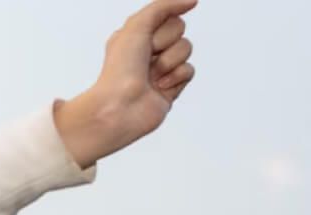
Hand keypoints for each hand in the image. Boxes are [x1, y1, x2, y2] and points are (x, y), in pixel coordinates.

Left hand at [54, 0, 198, 167]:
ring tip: (151, 76)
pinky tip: (159, 87)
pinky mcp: (171, 86)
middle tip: (146, 59)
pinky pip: (189, 70)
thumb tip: (191, 1)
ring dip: (168, 62)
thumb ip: (163, 7)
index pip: (168, 16)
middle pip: (179, 30)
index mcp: (136, 34)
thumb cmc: (120, 70)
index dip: (160, 29)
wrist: (119, 108)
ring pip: (186, 49)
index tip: (145, 42)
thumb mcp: (136, 26)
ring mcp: (160, 69)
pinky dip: (175, 77)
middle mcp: (147, 50)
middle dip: (165, 43)